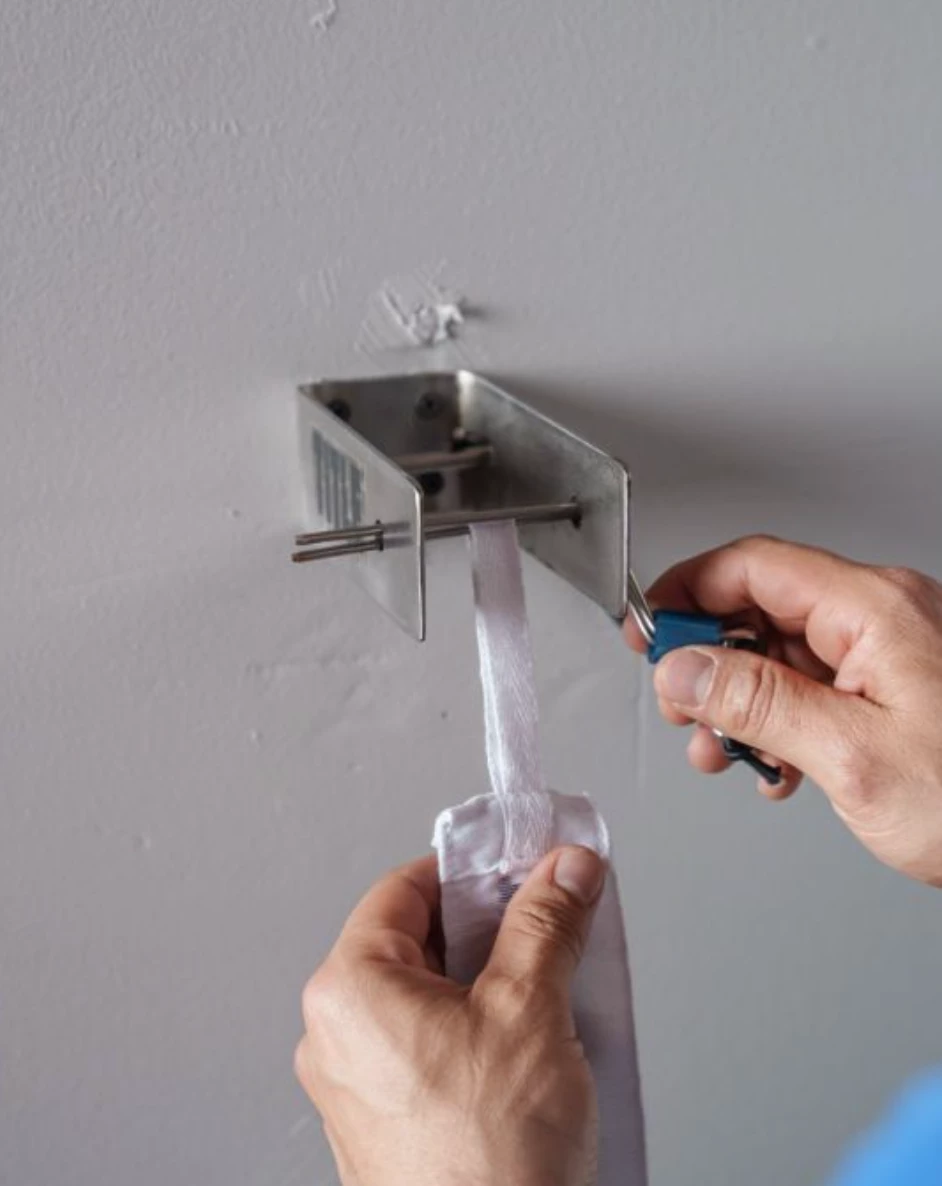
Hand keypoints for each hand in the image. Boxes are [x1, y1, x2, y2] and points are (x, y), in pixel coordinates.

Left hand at [295, 846, 605, 1185]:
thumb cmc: (486, 1166)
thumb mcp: (530, 1011)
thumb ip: (546, 923)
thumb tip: (564, 869)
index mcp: (349, 990)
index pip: (405, 888)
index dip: (470, 871)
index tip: (519, 865)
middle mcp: (336, 1035)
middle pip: (415, 940)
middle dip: (488, 928)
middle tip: (544, 925)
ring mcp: (355, 1086)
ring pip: (425, 996)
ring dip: (487, 981)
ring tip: (545, 990)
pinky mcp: (383, 1125)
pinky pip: (424, 1048)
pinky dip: (472, 1031)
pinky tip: (526, 1048)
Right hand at [623, 535, 941, 886]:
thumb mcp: (852, 753)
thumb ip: (758, 702)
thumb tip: (686, 666)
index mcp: (874, 608)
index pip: (751, 567)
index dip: (687, 594)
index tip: (648, 632)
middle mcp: (882, 617)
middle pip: (761, 608)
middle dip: (709, 658)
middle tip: (681, 705)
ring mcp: (890, 652)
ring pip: (782, 653)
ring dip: (740, 701)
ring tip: (724, 749)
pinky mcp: (894, 688)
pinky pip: (814, 685)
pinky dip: (780, 722)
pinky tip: (775, 764)